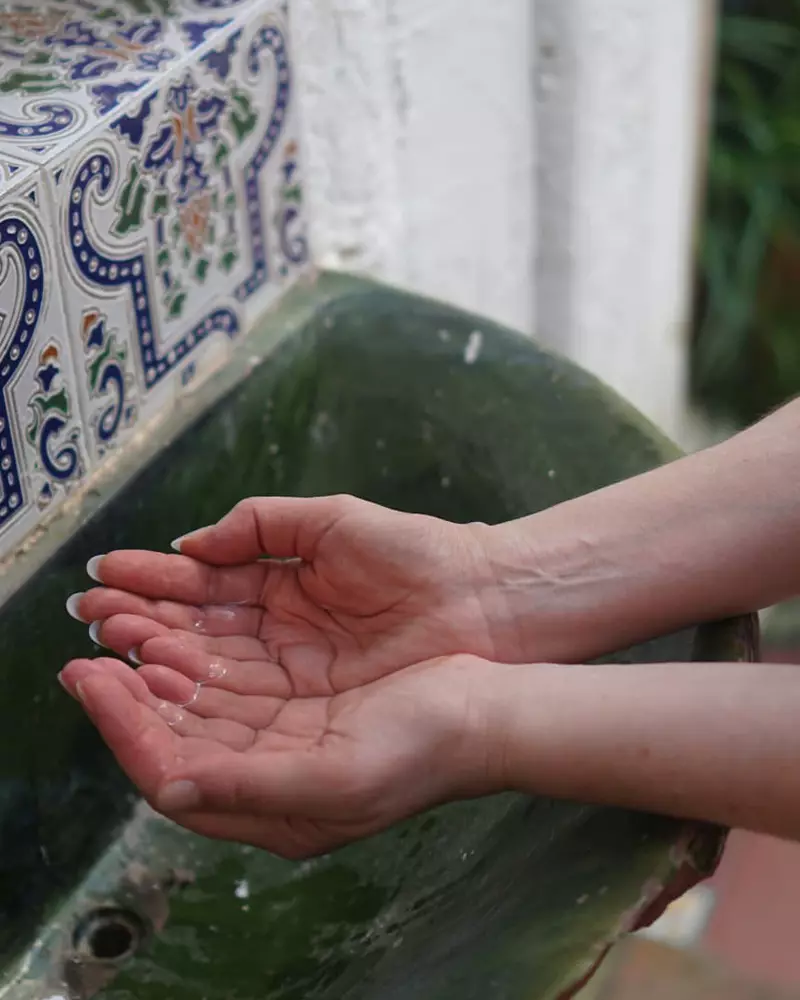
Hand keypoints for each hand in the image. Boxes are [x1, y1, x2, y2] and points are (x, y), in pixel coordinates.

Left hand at [58, 652, 496, 857]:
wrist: (486, 711)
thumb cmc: (422, 748)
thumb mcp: (339, 780)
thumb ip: (251, 789)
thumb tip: (170, 785)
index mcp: (274, 809)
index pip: (173, 773)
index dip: (125, 728)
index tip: (92, 680)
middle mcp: (270, 772)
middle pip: (180, 731)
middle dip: (132, 687)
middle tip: (93, 643)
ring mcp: (285, 732)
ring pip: (202, 697)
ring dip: (161, 661)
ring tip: (124, 624)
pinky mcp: (302, 696)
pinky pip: (235, 672)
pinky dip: (202, 649)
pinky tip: (180, 626)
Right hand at [69, 495, 501, 695]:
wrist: (484, 602)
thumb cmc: (416, 553)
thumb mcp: (332, 521)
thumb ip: (260, 525)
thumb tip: (192, 545)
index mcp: (280, 583)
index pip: (203, 585)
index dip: (153, 581)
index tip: (105, 576)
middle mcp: (276, 631)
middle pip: (195, 628)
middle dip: (140, 619)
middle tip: (91, 614)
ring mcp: (291, 671)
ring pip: (209, 664)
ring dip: (156, 653)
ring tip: (109, 640)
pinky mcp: (310, 707)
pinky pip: (242, 698)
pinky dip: (198, 688)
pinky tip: (157, 677)